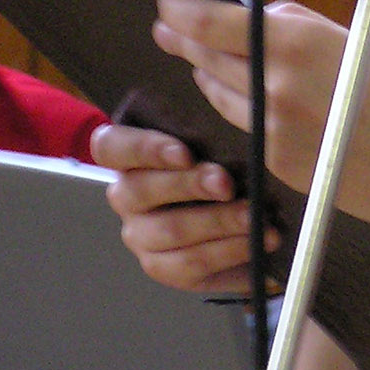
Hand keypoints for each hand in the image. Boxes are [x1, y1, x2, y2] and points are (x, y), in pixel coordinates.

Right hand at [91, 122, 273, 292]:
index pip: (110, 146)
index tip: (185, 152)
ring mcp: (140, 234)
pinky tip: (258, 239)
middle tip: (228, 183)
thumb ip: (214, 126)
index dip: (144, 148)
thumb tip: (230, 103)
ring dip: (218, 221)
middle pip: (140, 190)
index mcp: (131, 157)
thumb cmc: (228, 164)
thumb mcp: (220, 139)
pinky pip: (189, 263)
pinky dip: (228, 250)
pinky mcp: (162, 266)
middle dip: (190, 185)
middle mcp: (127, 195)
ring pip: (169, 230)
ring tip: (255, 215)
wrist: (247, 215)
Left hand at [151, 0, 369, 244]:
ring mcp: (275, 132)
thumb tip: (265, 18)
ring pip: (221, 96)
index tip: (170, 2)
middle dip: (186, 40)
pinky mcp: (281, 167)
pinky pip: (247, 129)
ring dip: (210, 74)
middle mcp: (278, 87)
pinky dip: (241, 109)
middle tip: (169, 27)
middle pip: (209, 58)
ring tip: (202, 60)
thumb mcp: (362, 47)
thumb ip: (307, 30)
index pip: (215, 22)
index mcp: (301, 45)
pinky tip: (244, 100)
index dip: (182, 11)